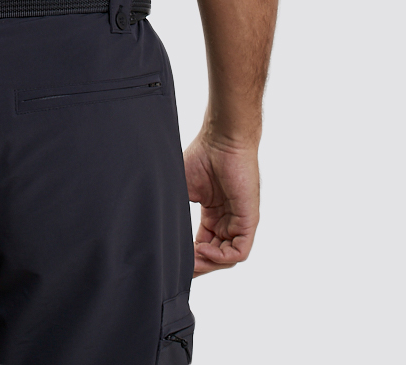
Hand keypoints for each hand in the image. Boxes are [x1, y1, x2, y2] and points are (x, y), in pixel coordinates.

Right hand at [183, 132, 259, 275]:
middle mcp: (228, 221)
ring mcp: (239, 221)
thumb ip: (176, 212)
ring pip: (227, 258)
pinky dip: (222, 257)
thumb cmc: (202, 155)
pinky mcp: (249, 219)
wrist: (221, 138)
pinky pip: (239, 251)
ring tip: (191, 260)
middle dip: (199, 265)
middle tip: (182, 266)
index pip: (204, 246)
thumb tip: (157, 231)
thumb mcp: (183, 189)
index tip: (174, 259)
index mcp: (214, 215)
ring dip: (208, 263)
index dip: (190, 257)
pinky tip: (203, 249)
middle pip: (216, 256)